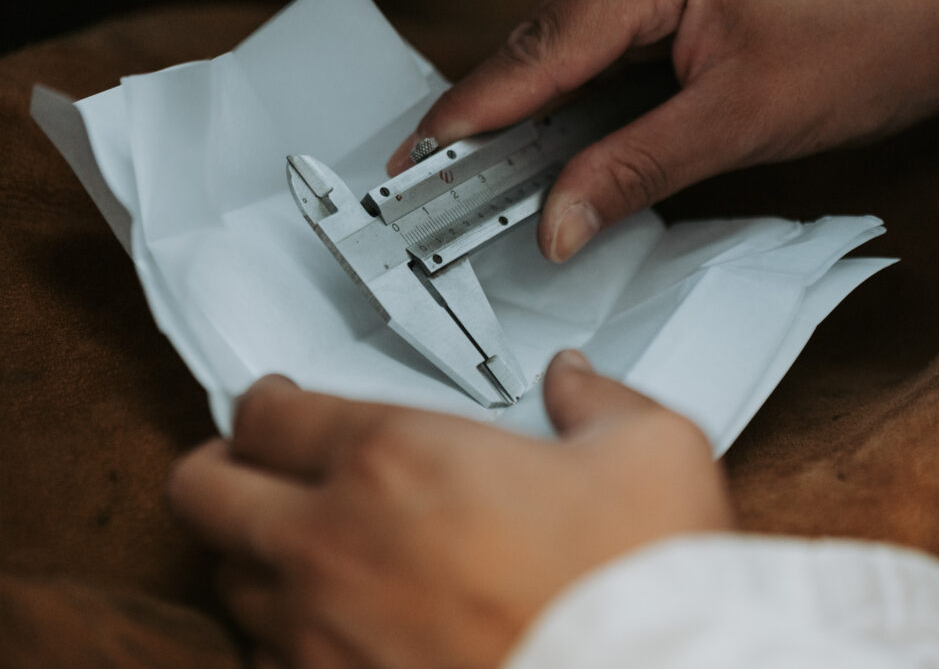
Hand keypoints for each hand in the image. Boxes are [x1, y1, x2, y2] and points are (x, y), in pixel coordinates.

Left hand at [167, 351, 732, 667]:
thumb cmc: (636, 587)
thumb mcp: (650, 452)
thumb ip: (598, 399)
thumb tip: (575, 381)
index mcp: (397, 460)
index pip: (269, 411)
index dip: (267, 400)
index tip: (280, 404)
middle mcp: (334, 545)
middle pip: (203, 488)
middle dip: (221, 466)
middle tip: (255, 463)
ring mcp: (320, 636)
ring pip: (225, 580)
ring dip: (253, 554)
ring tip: (298, 545)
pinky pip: (263, 660)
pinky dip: (282, 635)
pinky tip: (332, 624)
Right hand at [388, 0, 938, 261]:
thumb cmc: (867, 34)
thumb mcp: (741, 117)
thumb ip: (638, 168)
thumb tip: (560, 222)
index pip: (530, 56)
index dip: (465, 119)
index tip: (415, 168)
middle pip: (529, 60)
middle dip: (480, 132)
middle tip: (434, 196)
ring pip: (556, 69)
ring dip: (520, 131)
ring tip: (478, 189)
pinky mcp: (664, 21)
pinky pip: (593, 72)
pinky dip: (565, 121)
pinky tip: (547, 161)